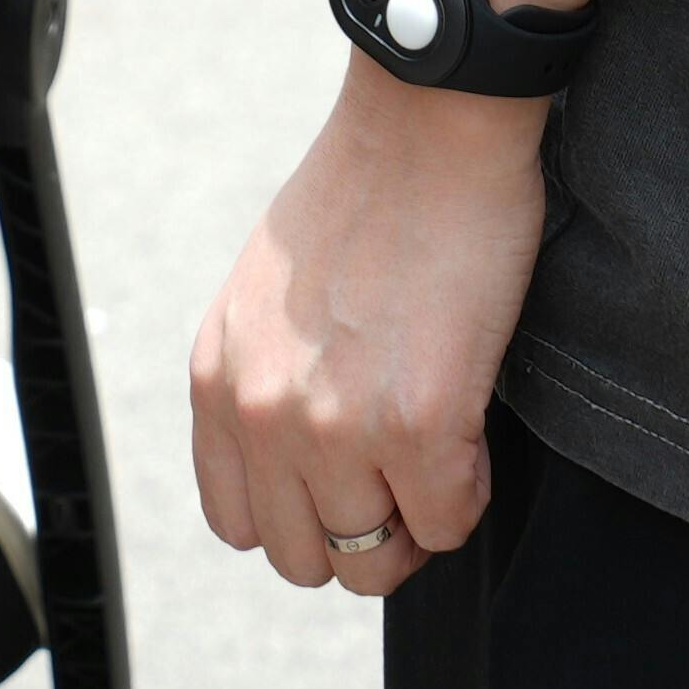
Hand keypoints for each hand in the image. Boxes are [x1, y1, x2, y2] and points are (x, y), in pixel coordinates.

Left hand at [191, 71, 548, 595]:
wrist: (427, 128)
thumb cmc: (363, 194)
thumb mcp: (264, 297)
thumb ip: (264, 380)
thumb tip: (299, 457)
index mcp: (216, 381)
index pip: (237, 523)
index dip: (303, 513)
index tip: (346, 480)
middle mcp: (259, 414)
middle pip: (303, 557)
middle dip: (362, 529)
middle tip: (405, 476)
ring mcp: (335, 426)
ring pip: (374, 560)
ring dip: (416, 520)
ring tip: (440, 452)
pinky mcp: (418, 423)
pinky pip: (448, 523)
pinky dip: (469, 494)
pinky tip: (471, 428)